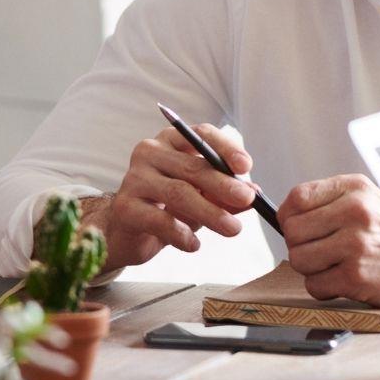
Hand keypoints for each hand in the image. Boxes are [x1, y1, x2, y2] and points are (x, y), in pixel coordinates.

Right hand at [86, 124, 258, 270]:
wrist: (126, 233)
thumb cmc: (166, 208)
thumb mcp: (201, 198)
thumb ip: (224, 194)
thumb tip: (254, 193)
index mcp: (170, 142)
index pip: (200, 134)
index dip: (225, 147)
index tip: (245, 166)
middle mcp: (150, 153)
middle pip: (192, 166)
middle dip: (223, 184)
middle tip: (247, 200)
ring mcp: (134, 178)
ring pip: (178, 193)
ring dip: (210, 212)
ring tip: (232, 229)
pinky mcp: (125, 207)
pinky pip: (159, 219)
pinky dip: (181, 234)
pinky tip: (194, 245)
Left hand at [276, 174, 379, 307]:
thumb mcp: (372, 202)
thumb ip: (333, 202)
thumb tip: (287, 215)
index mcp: (356, 189)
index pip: (297, 197)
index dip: (289, 216)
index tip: (297, 228)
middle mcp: (355, 212)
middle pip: (292, 231)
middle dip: (300, 246)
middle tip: (320, 252)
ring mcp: (356, 244)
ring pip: (298, 259)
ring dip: (311, 269)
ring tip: (334, 267)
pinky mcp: (356, 276)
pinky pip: (314, 285)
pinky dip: (324, 289)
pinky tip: (344, 283)